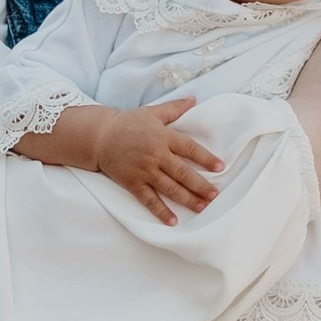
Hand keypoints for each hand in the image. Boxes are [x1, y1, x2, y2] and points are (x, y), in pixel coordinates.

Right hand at [76, 95, 221, 224]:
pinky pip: (149, 200)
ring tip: (202, 207)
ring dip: (187, 199)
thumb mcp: (152, 112)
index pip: (189, 148)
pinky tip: (173, 221)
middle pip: (183, 173)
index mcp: (163, 137)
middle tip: (215, 195)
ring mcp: (144, 171)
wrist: (100, 136)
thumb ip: (175, 107)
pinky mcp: (133, 183)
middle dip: (200, 185)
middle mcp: (156, 155)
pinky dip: (161, 211)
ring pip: (170, 188)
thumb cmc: (128, 123)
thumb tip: (194, 99)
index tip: (220, 167)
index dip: (206, 158)